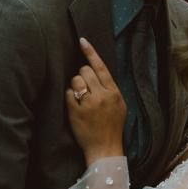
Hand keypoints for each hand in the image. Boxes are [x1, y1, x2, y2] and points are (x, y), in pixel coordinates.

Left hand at [66, 37, 126, 162]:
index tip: (82, 40)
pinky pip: (68, 93)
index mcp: (114, 92)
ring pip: (75, 80)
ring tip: (80, 98)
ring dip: (75, 86)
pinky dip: (69, 97)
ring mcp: (88, 104)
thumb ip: (110, 88)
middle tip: (85, 87)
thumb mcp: (119, 105)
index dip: (90, 52)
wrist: (105, 148)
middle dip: (82, 75)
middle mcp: (102, 96)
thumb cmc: (112, 126)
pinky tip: (75, 106)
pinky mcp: (76, 112)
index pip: (101, 67)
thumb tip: (97, 71)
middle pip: (85, 71)